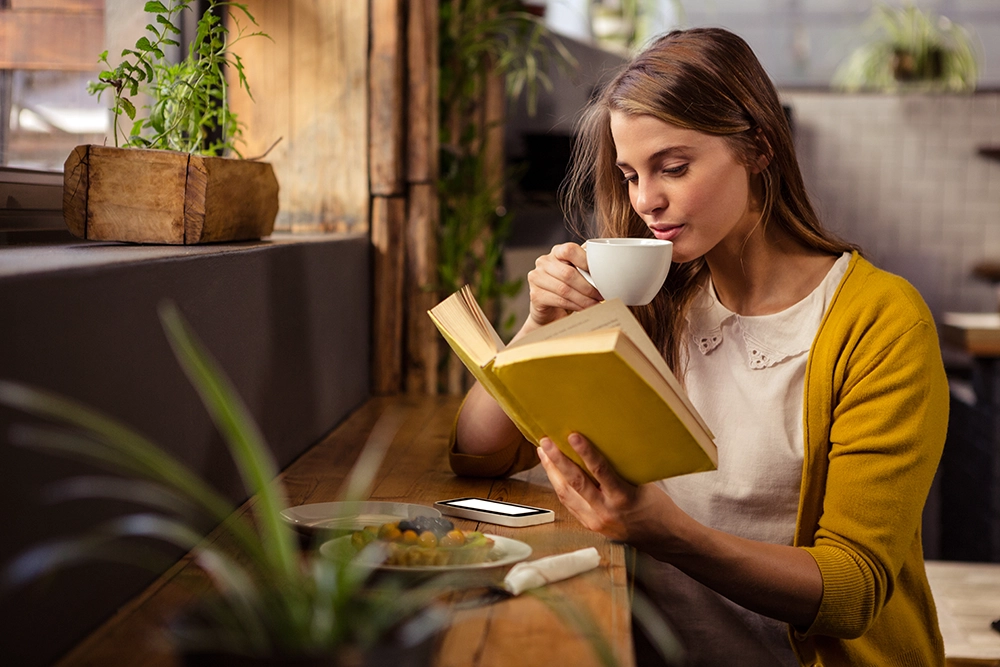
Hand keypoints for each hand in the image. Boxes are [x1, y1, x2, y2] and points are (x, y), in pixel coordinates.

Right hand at [525, 243, 602, 328]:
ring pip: (564, 289)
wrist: (551, 311)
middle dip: (588, 287)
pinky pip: (559, 301)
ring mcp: (536, 278)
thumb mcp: (578, 273)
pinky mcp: (535, 295)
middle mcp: (544, 262)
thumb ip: (588, 266)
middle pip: (568, 273)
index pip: (570, 250)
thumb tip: (611, 266)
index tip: (599, 275)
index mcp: (557, 251)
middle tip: (601, 295)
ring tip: (596, 304)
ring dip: (584, 299)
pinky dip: (575, 306)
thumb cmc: (568, 288)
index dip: (585, 261)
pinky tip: (584, 309)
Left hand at [537, 433, 672, 544]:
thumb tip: (599, 444)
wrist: (661, 537)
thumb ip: (620, 469)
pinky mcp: (590, 525)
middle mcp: (606, 511)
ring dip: (552, 471)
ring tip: (543, 452)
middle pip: (575, 482)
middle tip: (545, 441)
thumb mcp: (642, 483)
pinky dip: (559, 485)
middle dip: (557, 460)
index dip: (585, 452)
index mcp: (623, 497)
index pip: (601, 471)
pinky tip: (552, 472)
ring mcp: (595, 520)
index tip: (573, 435)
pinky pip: (569, 503)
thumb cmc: (655, 506)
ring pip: (566, 493)